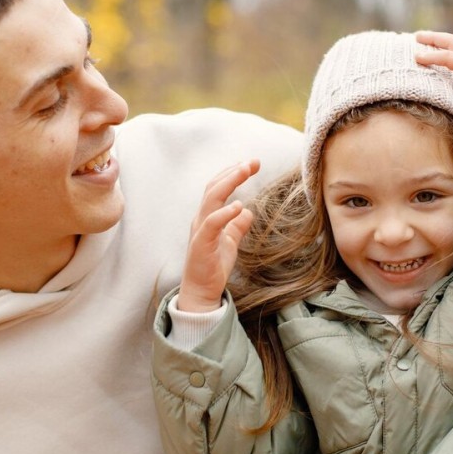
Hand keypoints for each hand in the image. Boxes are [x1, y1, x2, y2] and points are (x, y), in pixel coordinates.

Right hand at [178, 160, 260, 312]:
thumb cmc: (213, 268)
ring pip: (210, 199)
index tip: (252, 164)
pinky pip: (211, 224)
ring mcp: (200, 230)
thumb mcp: (230, 243)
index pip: (217, 188)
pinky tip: (239, 205)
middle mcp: (201, 219)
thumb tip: (248, 212)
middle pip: (213, 187)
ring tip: (244, 170)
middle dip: (232, 172)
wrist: (201, 292)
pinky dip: (224, 212)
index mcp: (207, 217)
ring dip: (228, 182)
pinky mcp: (201, 244)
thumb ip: (237, 226)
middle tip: (252, 161)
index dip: (232, 174)